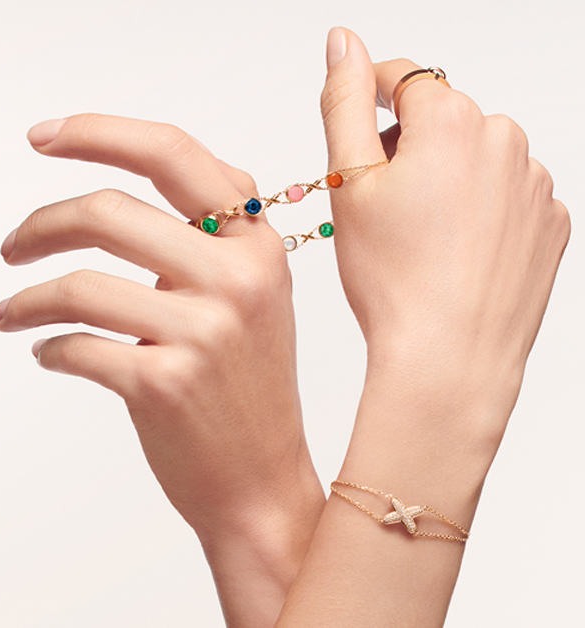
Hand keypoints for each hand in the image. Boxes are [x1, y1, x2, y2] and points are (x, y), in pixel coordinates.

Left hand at [0, 114, 323, 627]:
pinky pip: (75, 345)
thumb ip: (214, 232)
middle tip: (12, 246)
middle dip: (40, 225)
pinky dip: (48, 348)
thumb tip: (138, 180)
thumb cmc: (250, 385)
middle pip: (108, 210)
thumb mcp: (254, 295)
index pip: (174, 155)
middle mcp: (237, 279)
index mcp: (257, 247)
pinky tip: (51, 354)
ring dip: (26, 297)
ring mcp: (203, 332)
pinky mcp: (165, 384)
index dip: (100, 132)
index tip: (44, 137)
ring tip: (11, 313)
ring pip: (79, 283)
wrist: (263, 476)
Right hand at [273, 29, 569, 627]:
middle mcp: (505, 140)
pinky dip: (482, 211)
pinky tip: (458, 253)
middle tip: (386, 207)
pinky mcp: (550, 224)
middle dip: (411, 148)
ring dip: (449, 179)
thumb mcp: (348, 184)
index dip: (373, 100)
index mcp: (451, 121)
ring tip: (424, 238)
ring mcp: (535, 184)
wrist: (448, 358)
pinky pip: (509, 196)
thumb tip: (344, 43)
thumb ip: (345, 100)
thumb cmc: (394, 280)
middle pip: (444, 120)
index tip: (361, 131)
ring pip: (478, 158)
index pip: (405, 78)